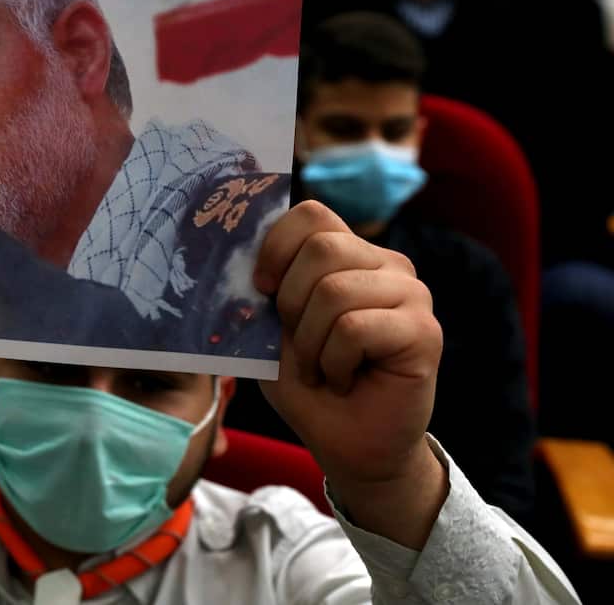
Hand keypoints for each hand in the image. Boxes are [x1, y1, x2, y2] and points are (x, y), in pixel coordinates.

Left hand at [255, 201, 446, 547]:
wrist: (350, 446)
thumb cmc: (309, 384)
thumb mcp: (271, 330)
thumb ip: (263, 290)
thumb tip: (235, 259)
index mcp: (351, 254)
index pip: (312, 214)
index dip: (275, 245)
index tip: (261, 288)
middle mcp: (388, 265)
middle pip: (321, 248)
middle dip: (290, 302)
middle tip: (299, 344)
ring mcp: (412, 294)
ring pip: (335, 291)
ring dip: (310, 343)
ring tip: (321, 368)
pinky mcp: (425, 331)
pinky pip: (354, 329)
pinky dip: (332, 362)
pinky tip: (343, 380)